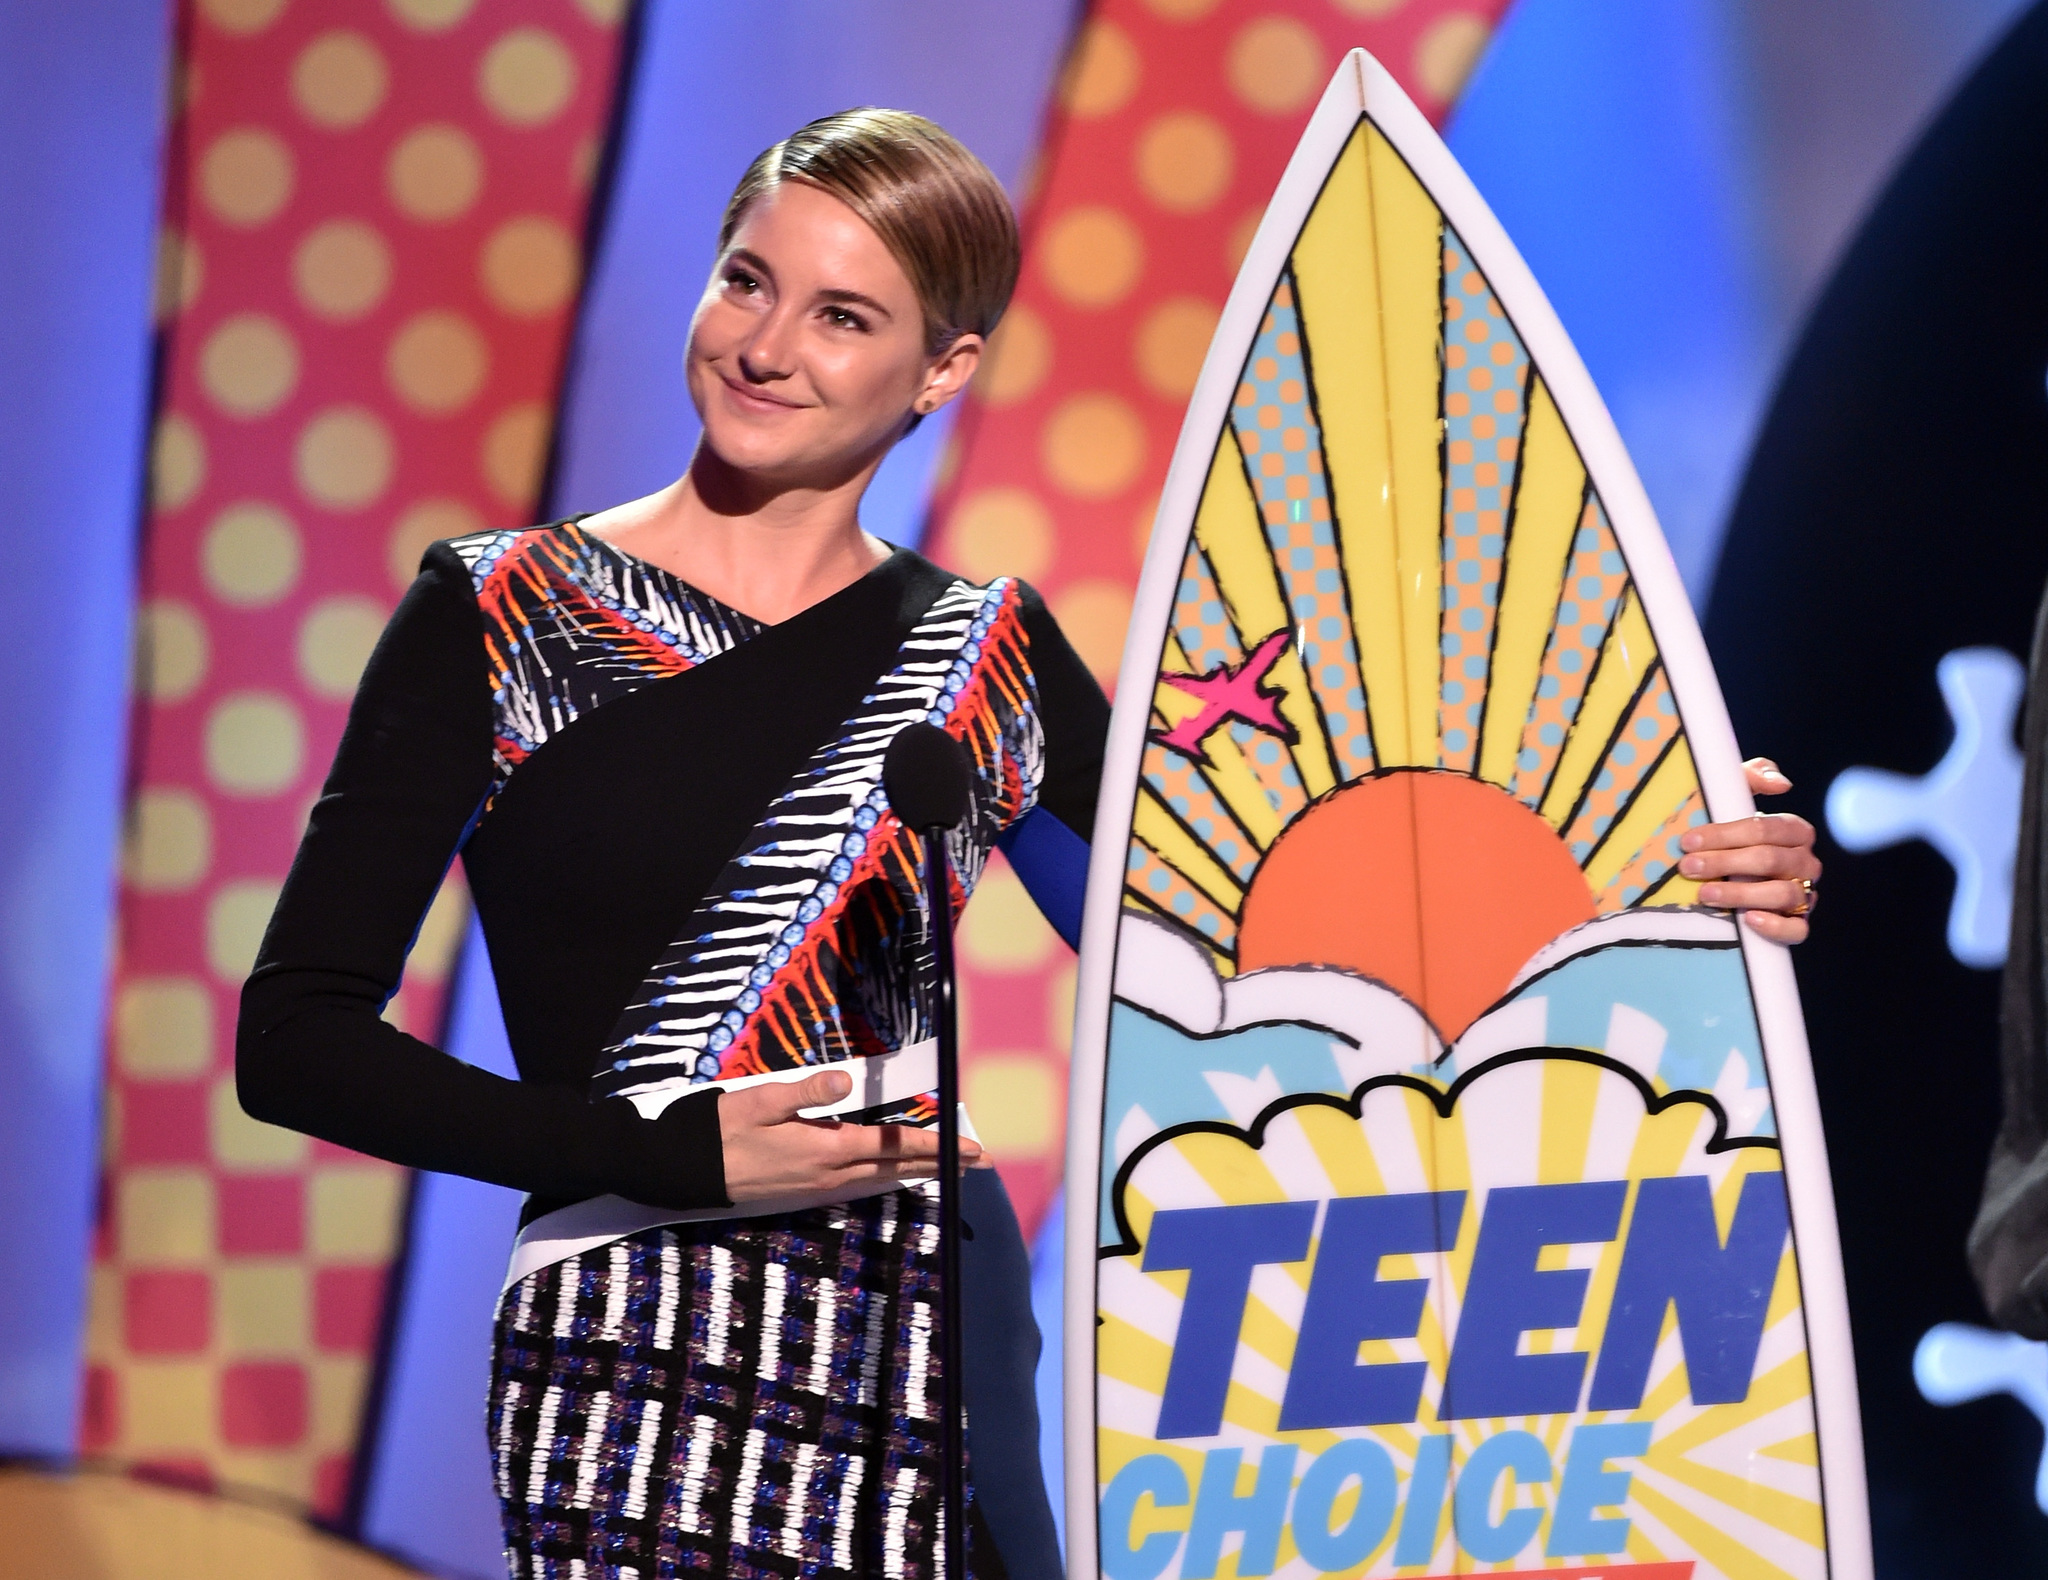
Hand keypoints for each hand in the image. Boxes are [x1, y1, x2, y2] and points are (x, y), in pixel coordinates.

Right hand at [718, 1068, 983, 1203]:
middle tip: (981, 1162)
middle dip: (941, 1165)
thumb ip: (804, 1093)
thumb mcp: (759, 1102)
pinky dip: (887, 1180)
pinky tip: (894, 1176)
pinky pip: (860, 1187)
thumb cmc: (721, 1132)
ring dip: (918, 1173)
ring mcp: (818, 1189)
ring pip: (881, 1181)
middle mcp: (829, 1176)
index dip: (935, 1146)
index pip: (893, 1147)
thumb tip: (844, 1081)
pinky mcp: (806, 1195)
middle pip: (898, 1170)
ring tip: (950, 1168)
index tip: (970, 1149)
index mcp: (825, 1150)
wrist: (687, 1174)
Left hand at [1678, 758, 1820, 944]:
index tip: (1689, 841)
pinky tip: (1748, 920)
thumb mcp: (1734, 799)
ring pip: (1783, 894)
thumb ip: (1751, 777)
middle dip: (1724, 862)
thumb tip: (1781, 783)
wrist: (1730, 877)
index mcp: (1795, 831)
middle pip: (1770, 860)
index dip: (1727, 834)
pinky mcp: (1798, 923)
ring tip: (1705, 894)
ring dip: (1741, 894)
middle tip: (1688, 866)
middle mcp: (1805, 862)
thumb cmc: (1732, 835)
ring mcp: (1805, 894)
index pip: (1766, 829)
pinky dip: (1775, 926)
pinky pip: (1798, 929)